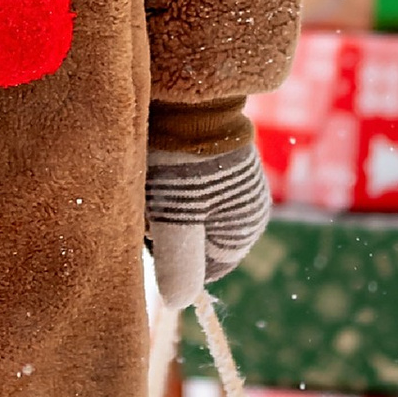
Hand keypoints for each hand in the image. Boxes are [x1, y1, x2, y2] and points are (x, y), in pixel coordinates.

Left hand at [144, 137, 270, 310]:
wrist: (186, 93)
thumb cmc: (180, 160)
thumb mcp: (175, 217)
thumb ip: (178, 263)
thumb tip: (177, 303)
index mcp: (246, 227)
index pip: (202, 271)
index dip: (173, 258)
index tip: (156, 229)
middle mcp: (245, 209)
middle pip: (192, 244)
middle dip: (166, 230)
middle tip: (151, 201)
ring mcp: (230, 185)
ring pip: (184, 218)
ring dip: (163, 207)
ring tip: (152, 180)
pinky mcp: (212, 165)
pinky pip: (184, 192)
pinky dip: (166, 186)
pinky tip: (156, 167)